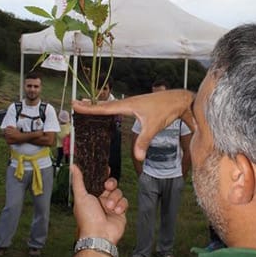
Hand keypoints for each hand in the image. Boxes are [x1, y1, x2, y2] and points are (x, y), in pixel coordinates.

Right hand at [72, 89, 195, 160]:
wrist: (179, 100)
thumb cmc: (167, 109)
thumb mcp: (154, 126)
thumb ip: (144, 141)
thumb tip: (138, 157)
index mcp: (128, 105)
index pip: (104, 108)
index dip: (90, 108)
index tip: (76, 104)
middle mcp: (128, 102)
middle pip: (105, 104)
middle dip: (90, 105)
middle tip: (76, 103)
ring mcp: (132, 102)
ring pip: (111, 104)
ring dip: (99, 105)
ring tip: (87, 106)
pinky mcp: (137, 105)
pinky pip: (118, 106)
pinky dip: (110, 107)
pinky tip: (110, 110)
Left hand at [72, 164, 127, 244]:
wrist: (100, 236)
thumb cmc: (87, 219)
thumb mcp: (81, 196)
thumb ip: (78, 180)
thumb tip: (73, 167)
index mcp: (90, 196)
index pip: (97, 181)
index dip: (102, 174)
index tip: (105, 168)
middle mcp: (101, 200)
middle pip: (110, 184)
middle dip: (110, 184)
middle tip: (107, 186)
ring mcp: (111, 206)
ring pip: (118, 192)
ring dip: (114, 198)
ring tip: (109, 207)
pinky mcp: (120, 211)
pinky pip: (124, 201)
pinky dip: (121, 205)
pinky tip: (116, 211)